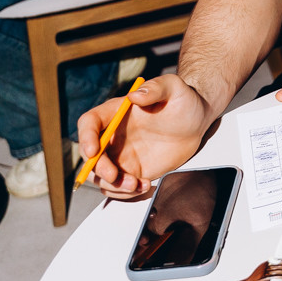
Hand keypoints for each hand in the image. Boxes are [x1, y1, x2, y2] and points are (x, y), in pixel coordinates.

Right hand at [77, 75, 214, 198]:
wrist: (196, 122)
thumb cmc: (183, 100)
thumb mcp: (174, 87)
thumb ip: (156, 88)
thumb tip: (134, 96)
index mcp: (116, 113)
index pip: (89, 123)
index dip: (85, 137)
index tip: (94, 150)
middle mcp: (113, 136)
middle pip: (90, 155)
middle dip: (98, 168)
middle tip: (115, 176)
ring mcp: (120, 155)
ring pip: (101, 176)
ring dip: (113, 186)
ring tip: (137, 184)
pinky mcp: (132, 171)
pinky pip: (118, 187)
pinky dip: (126, 193)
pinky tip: (145, 185)